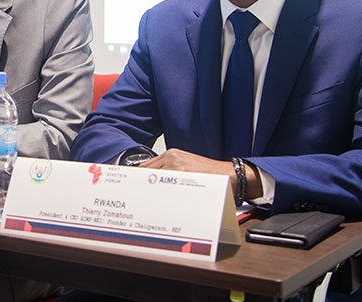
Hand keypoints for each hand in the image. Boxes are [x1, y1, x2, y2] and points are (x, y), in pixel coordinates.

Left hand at [143, 148, 261, 199]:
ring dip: (148, 193)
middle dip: (139, 187)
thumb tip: (149, 184)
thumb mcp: (186, 167)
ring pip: (153, 182)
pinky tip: (159, 204)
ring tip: (144, 205)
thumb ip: (168, 172)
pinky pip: (166, 189)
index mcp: (171, 155)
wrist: (231, 176)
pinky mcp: (184, 177)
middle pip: (145, 174)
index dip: (136, 180)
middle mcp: (172, 158)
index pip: (145, 167)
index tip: (130, 188)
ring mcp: (177, 167)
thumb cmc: (211, 175)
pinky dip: (160, 197)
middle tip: (133, 200)